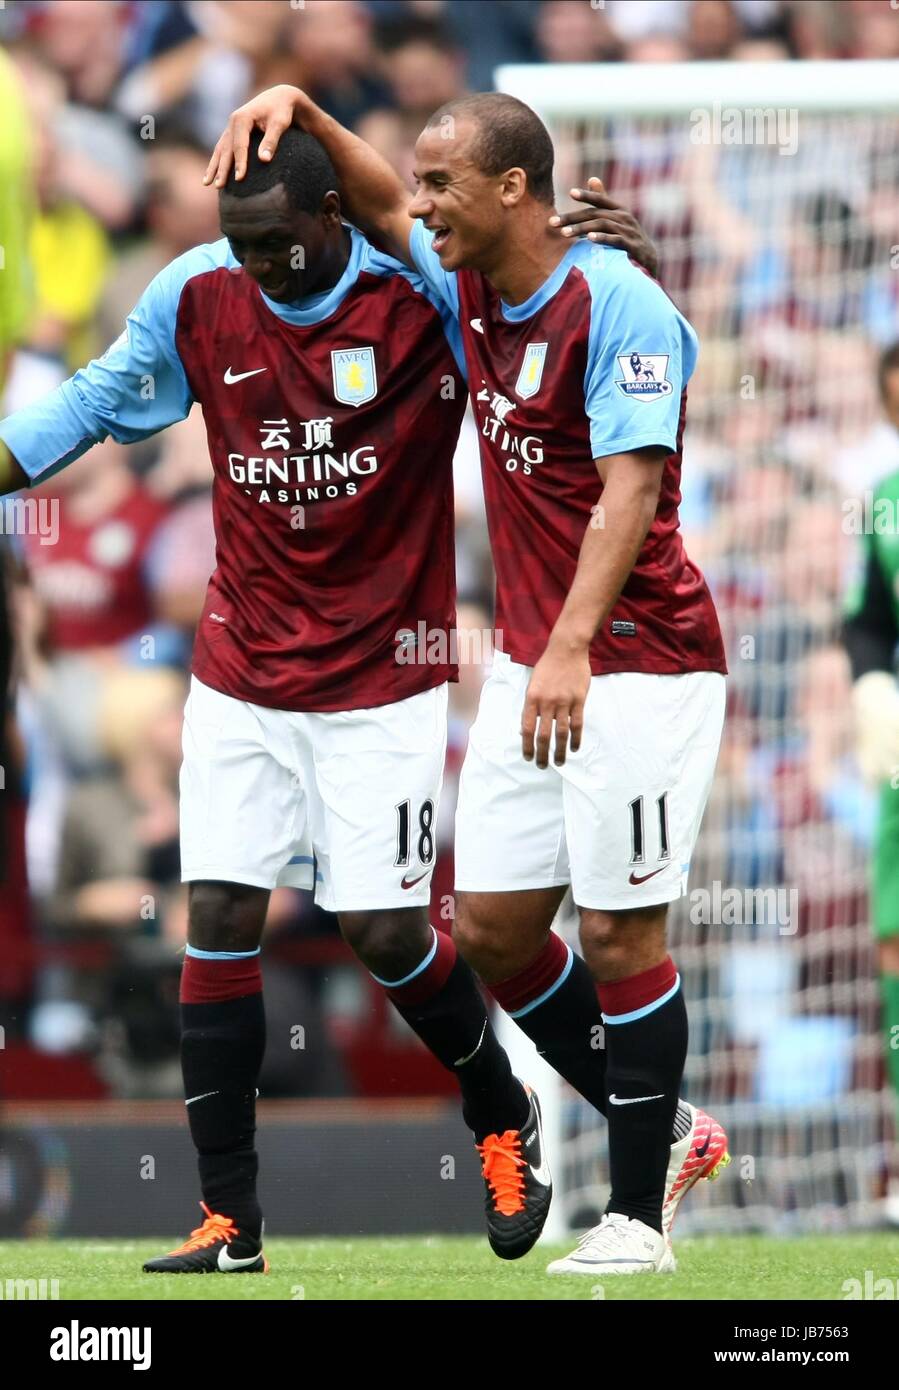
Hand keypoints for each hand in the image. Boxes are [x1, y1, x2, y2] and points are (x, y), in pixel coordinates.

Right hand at [204, 85, 311, 187]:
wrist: (279, 97)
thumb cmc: (281, 111)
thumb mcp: (279, 123)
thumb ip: (271, 140)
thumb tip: (264, 160)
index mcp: (242, 118)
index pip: (240, 145)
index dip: (240, 162)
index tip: (240, 179)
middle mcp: (232, 122)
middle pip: (226, 149)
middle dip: (221, 168)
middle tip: (219, 186)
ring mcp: (230, 127)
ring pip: (220, 149)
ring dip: (213, 167)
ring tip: (207, 183)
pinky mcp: (232, 132)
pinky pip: (221, 148)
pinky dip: (216, 161)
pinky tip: (211, 174)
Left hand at [521, 639, 591, 768]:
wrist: (567, 649)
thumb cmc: (548, 666)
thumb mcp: (533, 683)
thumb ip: (531, 705)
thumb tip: (529, 727)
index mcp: (531, 698)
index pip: (527, 728)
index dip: (527, 745)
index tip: (528, 757)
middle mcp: (546, 702)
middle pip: (543, 735)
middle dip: (542, 753)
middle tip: (543, 766)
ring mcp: (564, 701)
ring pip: (561, 733)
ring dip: (560, 751)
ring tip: (559, 762)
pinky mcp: (579, 700)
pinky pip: (577, 724)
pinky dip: (576, 738)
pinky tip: (574, 748)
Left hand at [549, 177, 658, 278]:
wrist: (649, 260)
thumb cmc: (628, 237)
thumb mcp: (617, 218)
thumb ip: (604, 201)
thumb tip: (592, 178)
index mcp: (619, 210)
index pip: (600, 200)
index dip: (587, 196)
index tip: (570, 193)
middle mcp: (624, 217)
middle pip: (595, 214)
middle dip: (572, 218)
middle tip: (552, 222)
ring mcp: (628, 231)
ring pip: (602, 225)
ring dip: (581, 228)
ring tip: (564, 233)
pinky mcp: (632, 246)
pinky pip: (616, 240)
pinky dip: (603, 238)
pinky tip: (589, 239)